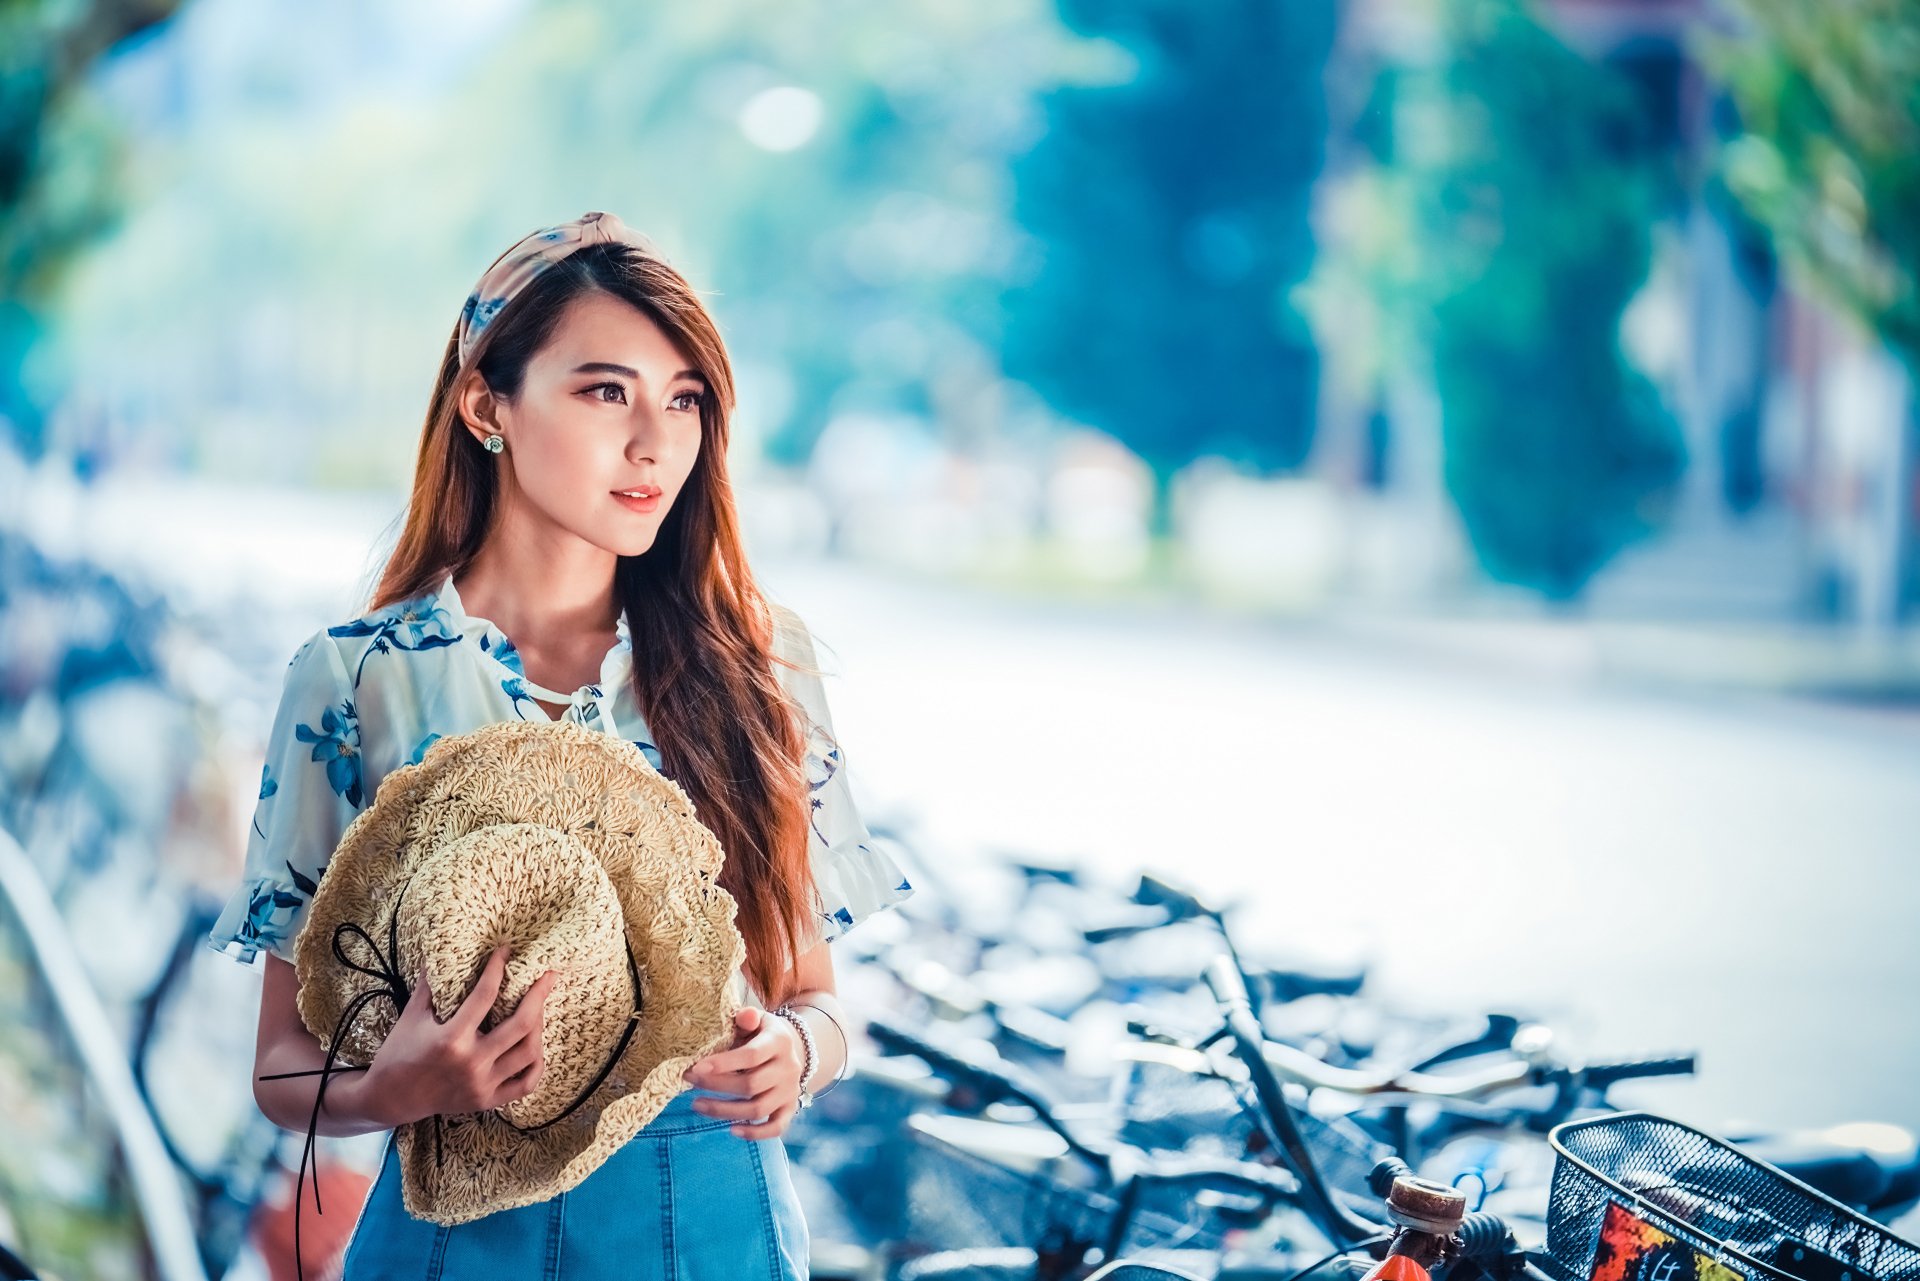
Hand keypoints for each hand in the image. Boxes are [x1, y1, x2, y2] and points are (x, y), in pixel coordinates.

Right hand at [362, 944, 560, 1128]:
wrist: (390, 1099)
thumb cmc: (399, 1053)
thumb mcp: (411, 1016)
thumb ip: (429, 985)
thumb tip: (437, 951)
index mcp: (450, 1039)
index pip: (485, 995)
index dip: (498, 968)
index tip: (506, 951)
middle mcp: (471, 1062)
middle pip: (521, 1024)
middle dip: (539, 995)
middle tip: (548, 975)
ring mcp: (482, 1085)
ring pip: (529, 1052)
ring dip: (539, 1026)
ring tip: (539, 1007)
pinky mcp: (487, 1101)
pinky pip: (525, 1084)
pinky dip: (537, 1065)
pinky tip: (536, 1046)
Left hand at [681, 1006, 806, 1138]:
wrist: (792, 1048)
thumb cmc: (761, 1033)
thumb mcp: (757, 1019)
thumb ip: (747, 1018)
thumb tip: (744, 1017)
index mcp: (778, 1042)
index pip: (751, 1056)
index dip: (722, 1064)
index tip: (694, 1068)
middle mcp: (788, 1068)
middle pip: (751, 1085)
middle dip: (715, 1086)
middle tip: (689, 1082)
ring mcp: (790, 1090)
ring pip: (758, 1109)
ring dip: (724, 1111)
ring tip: (697, 1105)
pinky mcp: (789, 1108)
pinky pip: (775, 1127)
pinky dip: (754, 1133)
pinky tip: (731, 1129)